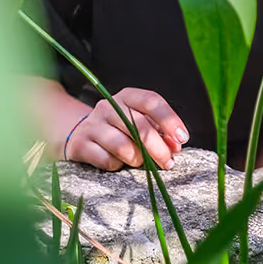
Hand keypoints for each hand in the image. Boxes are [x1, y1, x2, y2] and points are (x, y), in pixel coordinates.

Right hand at [63, 88, 189, 170]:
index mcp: (126, 97)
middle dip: (159, 149)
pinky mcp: (80, 144)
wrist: (80, 136)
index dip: (170, 120)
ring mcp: (92, 124)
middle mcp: (107, 106)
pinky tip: (117, 164)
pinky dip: (117, 166)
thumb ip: (160, 133)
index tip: (182, 139)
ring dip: (138, 159)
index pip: (151, 101)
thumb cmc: (119, 131)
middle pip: (139, 127)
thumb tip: (176, 146)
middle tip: (169, 163)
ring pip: (123, 146)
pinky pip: (106, 160)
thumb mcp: (139, 124)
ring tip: (140, 163)